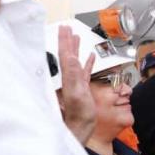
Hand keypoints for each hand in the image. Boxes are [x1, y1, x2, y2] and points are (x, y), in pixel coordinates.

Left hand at [57, 25, 95, 143]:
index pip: (65, 54)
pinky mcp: (83, 87)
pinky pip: (85, 71)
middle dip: (67, 40)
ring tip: (76, 37)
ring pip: (75, 60)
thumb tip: (71, 57)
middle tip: (67, 28)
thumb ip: (74, 74)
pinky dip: (87, 62)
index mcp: (68, 76)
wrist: (81, 127)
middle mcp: (70, 77)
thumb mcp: (77, 92)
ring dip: (75, 48)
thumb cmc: (78, 113)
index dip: (64, 40)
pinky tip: (90, 57)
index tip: (64, 28)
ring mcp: (76, 81)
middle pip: (67, 54)